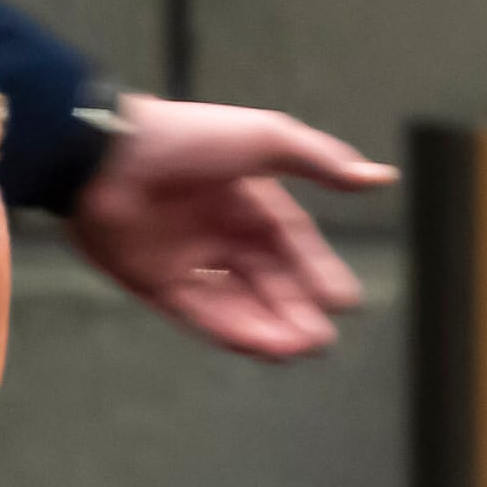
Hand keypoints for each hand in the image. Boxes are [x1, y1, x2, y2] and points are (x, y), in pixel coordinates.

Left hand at [68, 95, 396, 358]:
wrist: (104, 154)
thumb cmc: (185, 137)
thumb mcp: (265, 139)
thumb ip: (321, 160)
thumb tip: (381, 178)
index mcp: (246, 197)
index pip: (293, 243)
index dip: (319, 271)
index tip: (345, 301)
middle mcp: (219, 231)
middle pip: (268, 280)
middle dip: (296, 310)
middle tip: (322, 340)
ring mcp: (186, 258)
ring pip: (237, 303)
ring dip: (268, 327)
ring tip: (297, 349)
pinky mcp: (153, 281)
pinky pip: (198, 313)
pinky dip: (229, 329)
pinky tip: (260, 346)